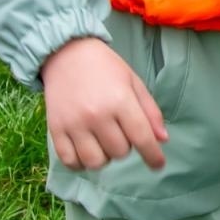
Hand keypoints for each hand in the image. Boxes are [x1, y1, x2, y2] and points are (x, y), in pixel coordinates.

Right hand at [41, 37, 168, 171]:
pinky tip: (86, 150)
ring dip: (105, 157)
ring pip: (96, 162)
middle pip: (120, 152)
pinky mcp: (56, 130)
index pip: (141, 137)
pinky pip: (70, 162)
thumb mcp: (134, 82)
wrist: (67, 54)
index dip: (153, 155)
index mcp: (120, 100)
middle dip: (126, 146)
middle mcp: (97, 115)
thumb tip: (163, 140)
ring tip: (104, 142)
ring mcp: (74, 124)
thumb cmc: (106, 68)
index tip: (158, 165)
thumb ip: (150, 111)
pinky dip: (81, 163)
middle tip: (120, 131)